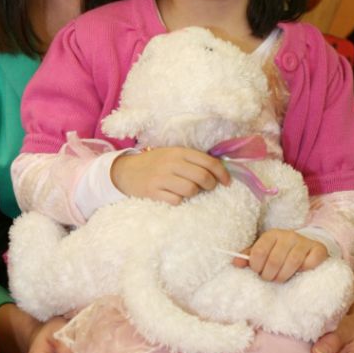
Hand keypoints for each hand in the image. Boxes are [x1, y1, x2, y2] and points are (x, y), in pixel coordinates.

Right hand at [111, 147, 229, 203]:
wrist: (126, 171)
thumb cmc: (155, 163)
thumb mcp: (173, 154)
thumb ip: (192, 160)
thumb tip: (219, 170)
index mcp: (179, 152)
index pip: (209, 162)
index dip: (222, 173)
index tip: (227, 182)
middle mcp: (171, 163)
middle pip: (203, 177)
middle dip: (210, 185)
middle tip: (208, 187)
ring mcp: (162, 177)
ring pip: (191, 190)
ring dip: (194, 193)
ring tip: (189, 190)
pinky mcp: (153, 191)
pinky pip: (176, 200)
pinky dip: (179, 200)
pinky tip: (174, 195)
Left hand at [234, 229, 327, 281]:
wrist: (306, 244)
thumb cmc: (280, 251)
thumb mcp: (264, 250)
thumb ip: (249, 257)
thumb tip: (235, 263)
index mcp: (271, 235)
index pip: (259, 252)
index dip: (256, 267)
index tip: (257, 272)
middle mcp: (288, 235)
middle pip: (275, 260)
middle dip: (269, 275)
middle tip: (269, 278)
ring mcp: (304, 242)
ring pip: (292, 262)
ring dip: (284, 276)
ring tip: (280, 279)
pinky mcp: (318, 250)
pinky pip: (310, 263)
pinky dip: (304, 270)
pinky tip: (300, 272)